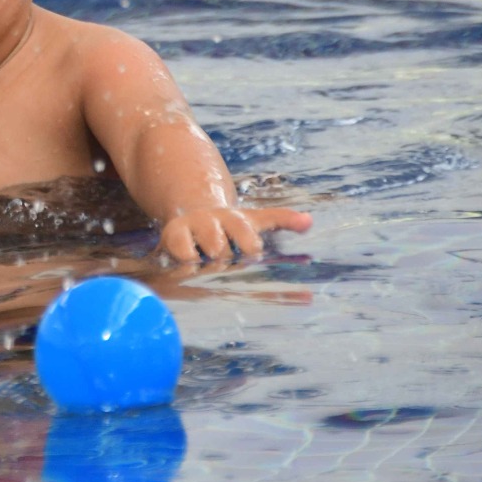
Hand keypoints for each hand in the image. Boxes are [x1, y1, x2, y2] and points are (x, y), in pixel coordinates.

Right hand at [158, 206, 311, 261]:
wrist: (191, 214)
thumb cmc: (230, 226)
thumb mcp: (256, 220)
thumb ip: (283, 219)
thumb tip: (310, 221)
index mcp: (237, 219)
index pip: (247, 237)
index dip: (250, 248)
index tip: (251, 254)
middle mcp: (213, 220)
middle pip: (222, 250)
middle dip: (224, 260)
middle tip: (224, 262)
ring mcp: (191, 227)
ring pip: (200, 255)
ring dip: (207, 265)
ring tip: (207, 267)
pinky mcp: (171, 235)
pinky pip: (182, 255)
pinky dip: (186, 264)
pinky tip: (188, 268)